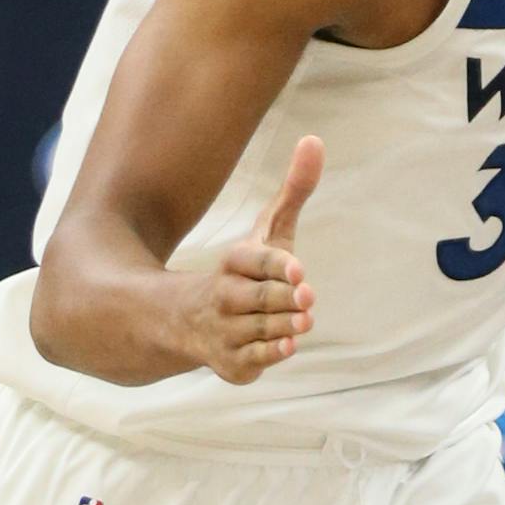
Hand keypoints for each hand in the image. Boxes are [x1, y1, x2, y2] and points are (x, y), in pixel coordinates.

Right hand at [179, 135, 321, 385]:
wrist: (189, 322)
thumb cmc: (246, 272)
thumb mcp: (269, 232)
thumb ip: (294, 191)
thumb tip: (314, 141)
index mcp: (234, 262)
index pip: (255, 260)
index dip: (276, 264)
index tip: (298, 269)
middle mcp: (224, 296)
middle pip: (260, 297)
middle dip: (283, 298)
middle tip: (307, 297)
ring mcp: (225, 331)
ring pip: (260, 329)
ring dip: (283, 326)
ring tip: (303, 321)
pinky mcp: (232, 363)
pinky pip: (254, 359)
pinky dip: (270, 354)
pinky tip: (287, 345)